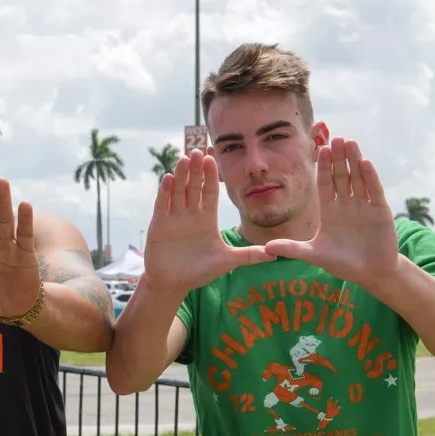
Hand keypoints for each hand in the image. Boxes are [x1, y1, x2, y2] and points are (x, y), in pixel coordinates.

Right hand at [143, 150, 272, 293]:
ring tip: (184, 159)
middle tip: (198, 151)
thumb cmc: (199, 271)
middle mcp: (190, 214)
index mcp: (206, 218)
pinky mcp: (159, 225)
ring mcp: (174, 218)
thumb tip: (275, 254)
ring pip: (178, 192)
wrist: (174, 283)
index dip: (211, 176)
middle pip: (193, 187)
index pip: (209, 192)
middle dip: (196, 170)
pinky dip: (165, 192)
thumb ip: (249, 255)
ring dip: (181, 175)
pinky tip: (168, 178)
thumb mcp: (227, 261)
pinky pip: (162, 205)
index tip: (214, 159)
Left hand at [265, 138, 398, 281]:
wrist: (370, 273)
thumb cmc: (342, 263)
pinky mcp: (380, 212)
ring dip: (354, 160)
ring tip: (349, 142)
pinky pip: (374, 191)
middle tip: (335, 137)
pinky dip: (369, 177)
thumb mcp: (314, 254)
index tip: (320, 149)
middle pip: (341, 176)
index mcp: (330, 211)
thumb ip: (292, 249)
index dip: (324, 167)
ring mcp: (364, 207)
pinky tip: (364, 162)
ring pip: (358, 178)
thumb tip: (265, 248)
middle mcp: (347, 205)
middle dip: (338, 158)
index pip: (325, 184)